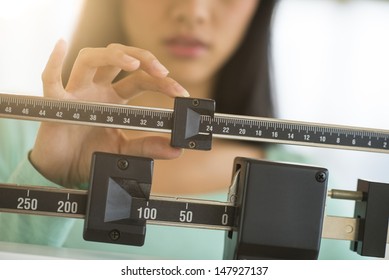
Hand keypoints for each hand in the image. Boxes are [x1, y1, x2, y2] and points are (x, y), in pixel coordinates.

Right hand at [30, 40, 188, 186]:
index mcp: (114, 98)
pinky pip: (51, 79)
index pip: (140, 80)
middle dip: (143, 59)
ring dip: (113, 56)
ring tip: (134, 65)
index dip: (162, 83)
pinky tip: (61, 45)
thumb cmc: (90, 154)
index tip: (181, 93)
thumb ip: (147, 147)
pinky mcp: (57, 103)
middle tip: (163, 73)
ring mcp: (77, 93)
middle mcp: (97, 90)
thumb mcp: (124, 150)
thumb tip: (175, 150)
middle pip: (118, 59)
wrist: (65, 170)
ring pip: (91, 59)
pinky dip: (53, 62)